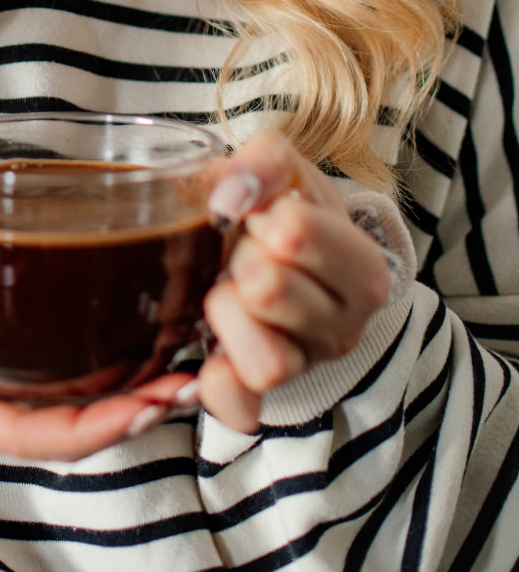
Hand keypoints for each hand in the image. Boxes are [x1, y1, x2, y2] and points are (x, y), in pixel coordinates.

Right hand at [0, 200, 197, 460]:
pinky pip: (50, 387)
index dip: (94, 429)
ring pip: (60, 414)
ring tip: (182, 370)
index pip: (27, 436)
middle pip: (56, 433)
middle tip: (190, 383)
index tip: (151, 402)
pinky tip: (138, 348)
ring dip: (123, 400)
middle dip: (127, 417)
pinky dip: (100, 376)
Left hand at [192, 132, 392, 431]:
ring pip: (264, 360)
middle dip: (241, 258)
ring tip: (227, 290)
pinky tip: (210, 349)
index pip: (295, 234)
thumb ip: (265, 162)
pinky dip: (217, 384)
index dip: (263, 215)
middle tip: (243, 251)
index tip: (264, 215)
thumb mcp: (287, 171)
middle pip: (270, 291)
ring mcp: (305, 367)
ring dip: (227, 314)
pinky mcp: (262, 398)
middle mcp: (344, 328)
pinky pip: (238, 409)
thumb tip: (229, 196)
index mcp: (361, 268)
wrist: (290, 256)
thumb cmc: (289, 211)